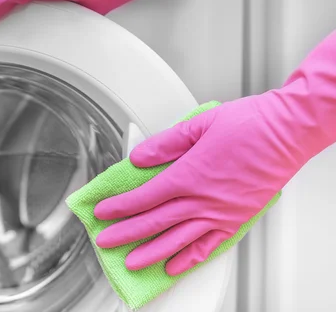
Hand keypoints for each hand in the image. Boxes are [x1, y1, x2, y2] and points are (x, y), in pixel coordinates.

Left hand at [93, 89, 317, 275]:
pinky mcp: (235, 220)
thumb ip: (165, 143)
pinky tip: (174, 266)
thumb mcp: (199, 124)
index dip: (120, 207)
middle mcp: (202, 199)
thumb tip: (139, 157)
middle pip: (155, 222)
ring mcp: (220, 213)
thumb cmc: (249, 125)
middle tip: (105, 242)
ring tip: (132, 263)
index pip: (144, 197)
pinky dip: (189, 259)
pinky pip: (209, 247)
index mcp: (189, 174)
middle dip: (126, 233)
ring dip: (151, 253)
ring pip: (178, 240)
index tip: (102, 213)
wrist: (288, 133)